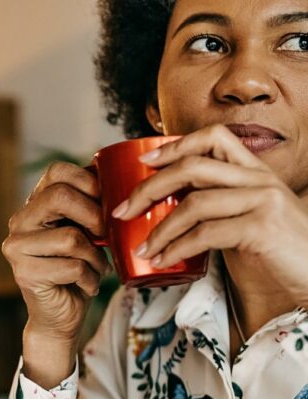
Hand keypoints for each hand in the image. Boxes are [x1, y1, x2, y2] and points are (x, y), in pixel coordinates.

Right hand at [2, 161, 110, 346]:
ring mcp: (17, 247)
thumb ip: (90, 207)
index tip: (105, 202)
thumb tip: (118, 180)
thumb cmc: (78, 270)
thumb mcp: (87, 232)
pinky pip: (73, 267)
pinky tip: (88, 285)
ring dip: (95, 256)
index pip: (56, 172)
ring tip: (98, 267)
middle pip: (59, 197)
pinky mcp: (24, 273)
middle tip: (105, 235)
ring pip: (71, 237)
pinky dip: (91, 278)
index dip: (87, 181)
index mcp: (34, 205)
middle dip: (93, 216)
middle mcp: (19, 222)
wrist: (61, 317)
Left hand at [113, 124, 307, 305]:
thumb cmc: (276, 258)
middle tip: (122, 211)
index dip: (175, 145)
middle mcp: (261, 180)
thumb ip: (217, 209)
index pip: (213, 137)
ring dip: (160, 229)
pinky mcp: (262, 228)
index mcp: (256, 173)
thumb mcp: (245, 223)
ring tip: (142, 248)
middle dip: (149, 188)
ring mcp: (264, 201)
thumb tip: (165, 212)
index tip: (145, 162)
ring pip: (194, 203)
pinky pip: (206, 234)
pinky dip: (177, 248)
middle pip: (193, 167)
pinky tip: (163, 261)